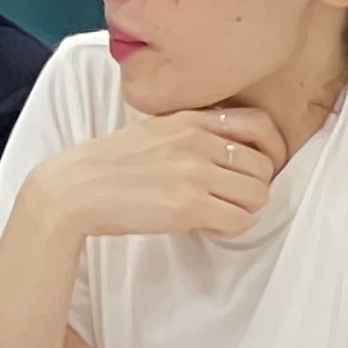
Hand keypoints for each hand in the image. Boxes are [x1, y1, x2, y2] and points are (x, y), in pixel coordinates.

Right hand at [30, 102, 289, 242]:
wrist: (75, 189)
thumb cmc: (110, 164)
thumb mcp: (154, 131)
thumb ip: (192, 133)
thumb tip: (234, 153)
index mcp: (189, 118)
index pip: (260, 123)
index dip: (273, 149)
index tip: (264, 167)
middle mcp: (196, 141)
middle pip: (264, 167)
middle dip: (254, 187)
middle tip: (230, 197)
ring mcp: (194, 172)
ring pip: (258, 196)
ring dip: (242, 210)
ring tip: (216, 211)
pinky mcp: (188, 205)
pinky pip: (239, 222)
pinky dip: (228, 229)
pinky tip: (205, 225)